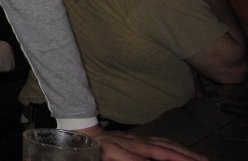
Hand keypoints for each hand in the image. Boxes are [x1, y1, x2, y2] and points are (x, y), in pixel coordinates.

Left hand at [75, 126, 207, 160]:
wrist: (85, 134)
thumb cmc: (99, 148)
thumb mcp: (115, 156)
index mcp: (139, 146)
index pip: (165, 154)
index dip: (181, 159)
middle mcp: (142, 141)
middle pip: (169, 147)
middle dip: (188, 154)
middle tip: (204, 160)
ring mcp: (139, 138)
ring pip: (166, 143)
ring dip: (182, 149)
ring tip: (196, 156)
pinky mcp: (135, 138)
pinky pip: (158, 140)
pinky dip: (170, 144)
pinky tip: (173, 147)